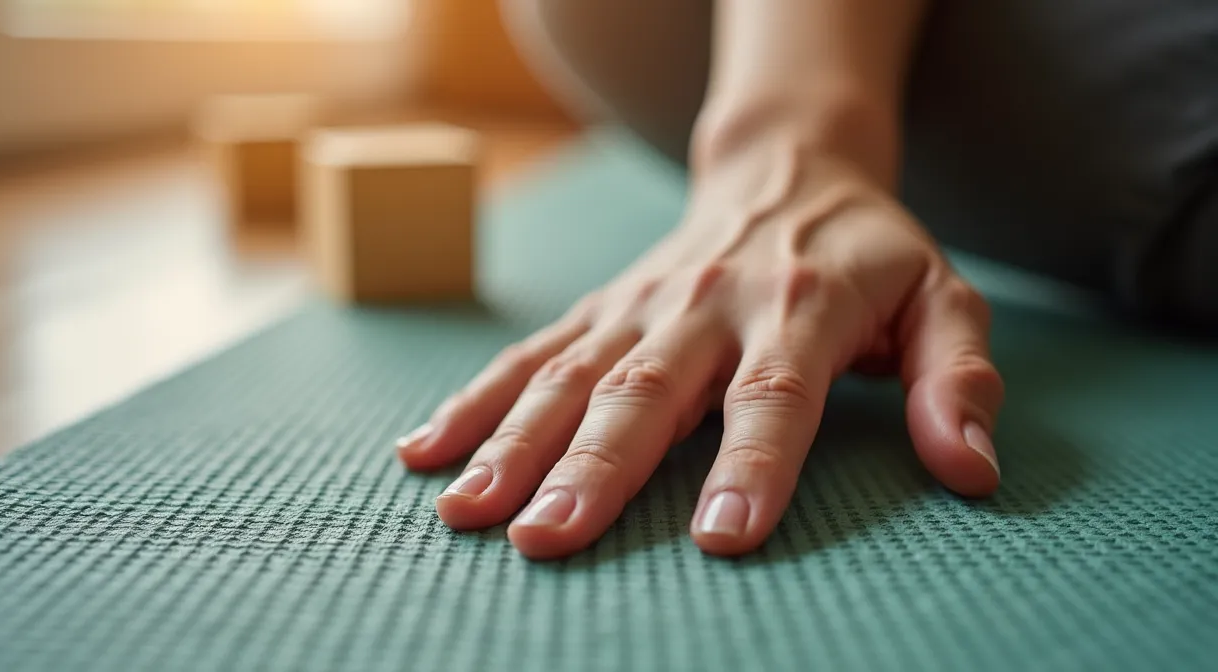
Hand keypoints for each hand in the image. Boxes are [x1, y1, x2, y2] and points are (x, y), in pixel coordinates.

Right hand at [395, 141, 1003, 559]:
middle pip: (646, 392)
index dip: (752, 463)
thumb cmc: (870, 255)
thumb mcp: (943, 299)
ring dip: (514, 445)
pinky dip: (476, 404)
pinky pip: (530, 355)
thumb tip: (971, 471)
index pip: (775, 394)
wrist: (787, 167)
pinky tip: (426, 453)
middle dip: (593, 469)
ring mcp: (643, 305)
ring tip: (467, 512)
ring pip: (571, 377)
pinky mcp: (601, 309)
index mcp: (803, 306)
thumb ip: (958, 379)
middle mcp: (710, 304)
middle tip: (546, 539)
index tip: (723, 536)